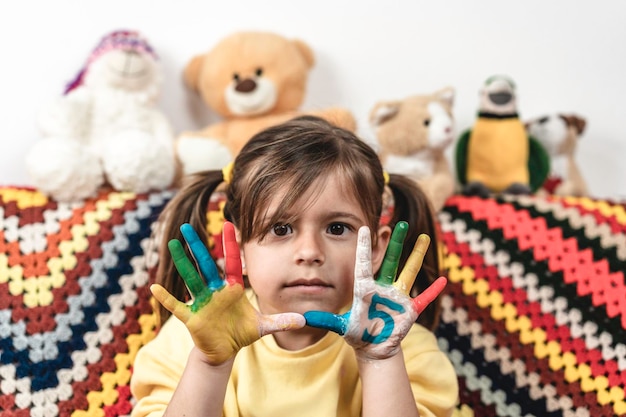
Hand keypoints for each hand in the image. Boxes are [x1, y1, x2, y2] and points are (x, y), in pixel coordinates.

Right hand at [150, 222, 305, 364]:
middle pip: (205, 265)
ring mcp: (202, 302)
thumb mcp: (263, 326)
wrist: (225, 350)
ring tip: (171, 245)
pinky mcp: (192, 317)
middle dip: (197, 246)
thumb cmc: (241, 332)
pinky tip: (155, 287)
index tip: (229, 224)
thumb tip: (303, 319)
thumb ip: (281, 320)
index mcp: (232, 288)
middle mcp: (215, 291)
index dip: (230, 245)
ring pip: (190, 279)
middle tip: (185, 227)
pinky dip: (167, 298)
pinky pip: (178, 306)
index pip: (232, 262)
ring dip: (182, 263)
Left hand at [304, 222, 446, 359]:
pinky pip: (424, 298)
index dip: (366, 247)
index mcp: (365, 288)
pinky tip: (443, 280)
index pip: (364, 263)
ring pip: (408, 271)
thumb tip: (304, 317)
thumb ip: (326, 321)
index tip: (366, 227)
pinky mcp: (409, 309)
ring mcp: (397, 297)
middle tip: (399, 222)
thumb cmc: (357, 332)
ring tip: (424, 237)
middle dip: (395, 242)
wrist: (372, 346)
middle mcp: (382, 287)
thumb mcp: (341, 326)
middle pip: (390, 260)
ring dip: (417, 255)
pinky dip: (433, 291)